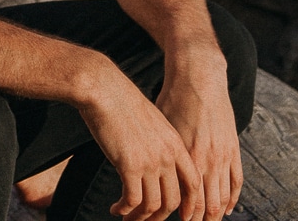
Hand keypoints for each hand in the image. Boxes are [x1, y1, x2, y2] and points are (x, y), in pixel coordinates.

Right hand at [80, 63, 204, 220]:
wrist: (104, 89)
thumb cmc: (122, 100)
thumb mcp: (152, 120)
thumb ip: (160, 143)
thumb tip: (156, 164)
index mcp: (174, 143)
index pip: (192, 184)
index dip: (188, 204)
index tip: (181, 216)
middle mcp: (166, 156)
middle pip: (172, 200)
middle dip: (159, 217)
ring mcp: (149, 162)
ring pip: (152, 205)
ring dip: (140, 217)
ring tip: (128, 218)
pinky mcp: (129, 165)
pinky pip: (132, 200)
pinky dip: (124, 209)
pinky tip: (116, 208)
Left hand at [157, 47, 241, 218]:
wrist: (199, 75)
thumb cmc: (174, 97)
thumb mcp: (162, 125)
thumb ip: (162, 151)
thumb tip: (149, 173)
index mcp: (188, 154)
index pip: (190, 200)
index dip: (184, 215)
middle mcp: (208, 159)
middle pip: (207, 205)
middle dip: (198, 219)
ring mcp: (224, 155)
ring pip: (223, 198)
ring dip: (215, 214)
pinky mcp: (234, 148)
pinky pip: (236, 182)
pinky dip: (232, 199)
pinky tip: (225, 209)